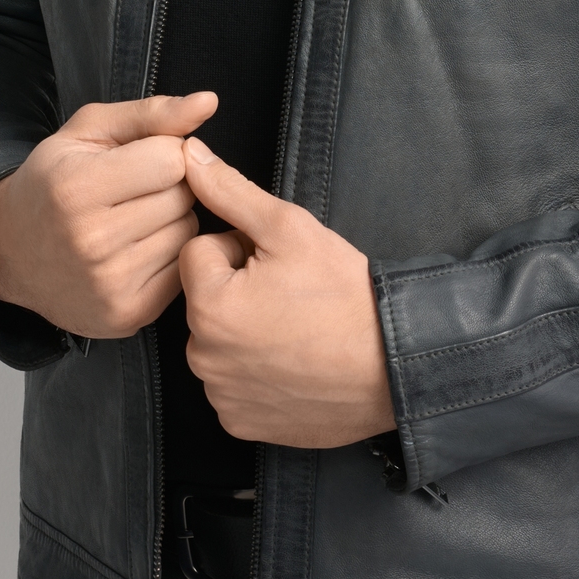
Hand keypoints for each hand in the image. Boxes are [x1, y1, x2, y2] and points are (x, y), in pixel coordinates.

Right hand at [0, 91, 217, 338]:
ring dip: (173, 221)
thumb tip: (209, 101)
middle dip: (169, 186)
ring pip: (188, 233)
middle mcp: (91, 241)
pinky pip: (184, 270)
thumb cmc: (54, 180)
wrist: (11, 253)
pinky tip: (138, 249)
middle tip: (133, 191)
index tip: (138, 158)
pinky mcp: (127, 314)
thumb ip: (153, 113)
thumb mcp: (90, 131)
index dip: (162, 151)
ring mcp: (110, 285)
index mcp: (77, 188)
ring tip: (133, 219)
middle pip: (182, 196)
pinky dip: (170, 256)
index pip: (171, 158)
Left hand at [178, 138, 396, 447]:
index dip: (240, 248)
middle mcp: (203, 357)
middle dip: (239, 289)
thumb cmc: (344, 295)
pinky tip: (292, 363)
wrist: (392, 365)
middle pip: (206, 298)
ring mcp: (222, 395)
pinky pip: (232, 383)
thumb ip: (230, 190)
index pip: (200, 252)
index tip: (277, 264)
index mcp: (208, 305)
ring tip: (295, 328)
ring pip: (218, 340)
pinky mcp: (240, 423)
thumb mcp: (289, 227)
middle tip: (290, 295)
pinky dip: (255, 372)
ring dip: (245, 330)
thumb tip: (187, 155)